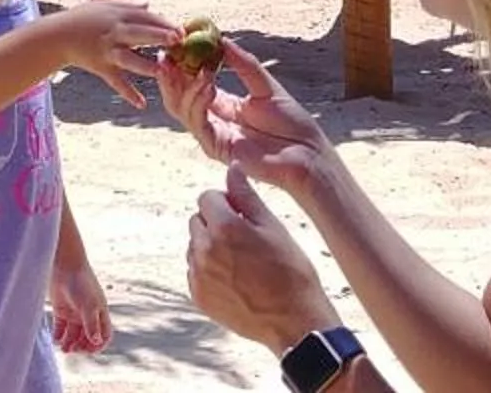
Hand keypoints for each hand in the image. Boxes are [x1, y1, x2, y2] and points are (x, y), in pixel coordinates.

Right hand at [42, 0, 176, 107]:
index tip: (183, 29)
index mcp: (118, 15)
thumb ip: (128, 6)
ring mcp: (107, 51)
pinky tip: (141, 104)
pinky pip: (115, 81)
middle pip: (140, 33)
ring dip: (144, 65)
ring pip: (128, 59)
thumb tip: (149, 3)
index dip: (164, 22)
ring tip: (161, 71)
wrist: (57, 36)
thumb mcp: (104, 6)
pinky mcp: (101, 67)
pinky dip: (127, 93)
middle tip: (179, 39)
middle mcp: (114, 32)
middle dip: (159, 35)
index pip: (145, 17)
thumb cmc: (82, 18)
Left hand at [48, 256, 113, 354]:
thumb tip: (96, 342)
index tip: (88, 350)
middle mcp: (88, 315)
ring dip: (70, 343)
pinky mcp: (61, 309)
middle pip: (87, 338)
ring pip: (73, 335)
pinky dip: (58, 335)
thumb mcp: (88, 305)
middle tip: (73, 350)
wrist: (64, 265)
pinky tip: (56, 339)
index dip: (98, 345)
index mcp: (99, 313)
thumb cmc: (81, 282)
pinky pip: (60, 328)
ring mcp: (74, 312)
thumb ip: (91, 324)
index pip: (103, 336)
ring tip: (64, 348)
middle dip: (82, 346)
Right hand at [165, 39, 333, 195]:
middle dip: (170, 76)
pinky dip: (198, 103)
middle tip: (167, 56)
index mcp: (224, 104)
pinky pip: (197, 123)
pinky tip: (208, 87)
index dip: (181, 65)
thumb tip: (221, 39)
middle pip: (178, 97)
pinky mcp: (216, 148)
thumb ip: (243, 64)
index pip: (192, 83)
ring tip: (200, 70)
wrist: (308, 153)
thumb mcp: (266, 86)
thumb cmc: (293, 124)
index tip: (175, 45)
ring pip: (182, 110)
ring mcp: (213, 135)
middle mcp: (214, 120)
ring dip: (187, 87)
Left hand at [186, 167, 337, 353]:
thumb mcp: (274, 227)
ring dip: (211, 247)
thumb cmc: (292, 272)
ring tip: (243, 262)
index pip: (207, 197)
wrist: (295, 323)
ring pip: (195, 246)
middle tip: (245, 239)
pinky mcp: (198, 296)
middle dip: (216, 223)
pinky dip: (209, 271)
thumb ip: (247, 196)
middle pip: (198, 221)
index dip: (226, 202)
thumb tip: (232, 168)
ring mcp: (199, 276)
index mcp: (224, 227)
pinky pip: (195, 272)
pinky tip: (236, 280)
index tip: (243, 216)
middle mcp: (204, 250)